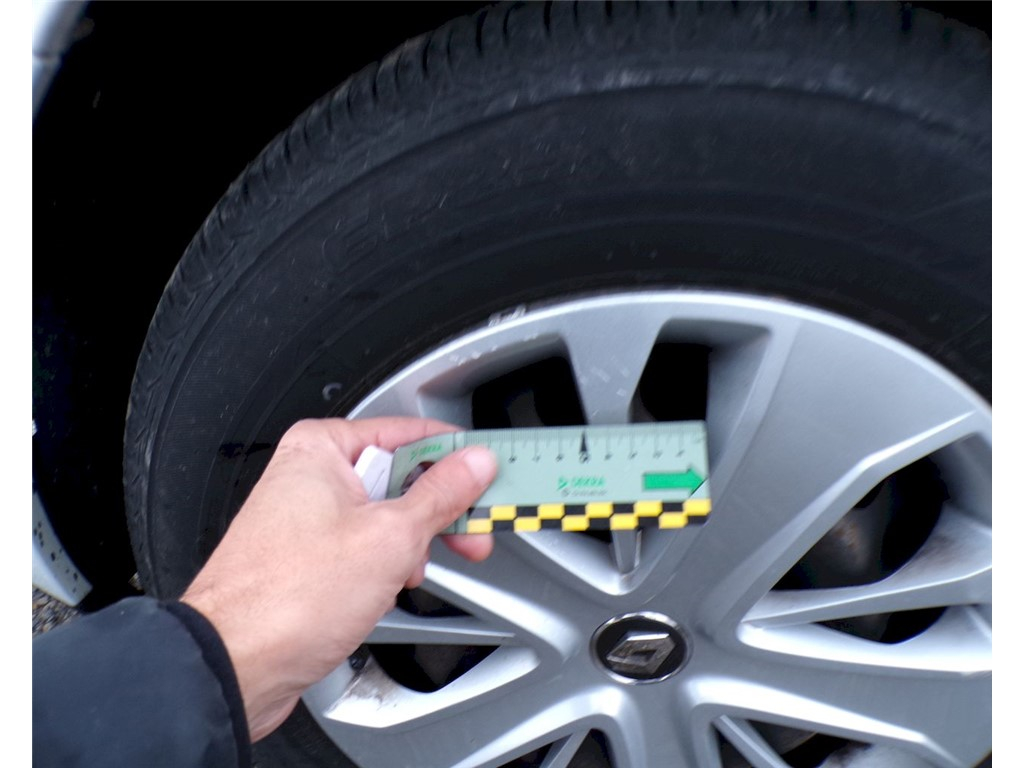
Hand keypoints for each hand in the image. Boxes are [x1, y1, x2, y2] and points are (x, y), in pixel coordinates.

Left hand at [180, 417, 497, 741]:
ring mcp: (307, 518)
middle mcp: (310, 475)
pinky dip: (385, 565)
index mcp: (323, 448)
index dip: (457, 456)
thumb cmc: (285, 598)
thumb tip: (475, 464)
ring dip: (411, 544)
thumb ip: (442, 495)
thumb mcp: (390, 537)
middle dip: (439, 511)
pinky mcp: (308, 558)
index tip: (492, 475)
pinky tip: (389, 588)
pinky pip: (364, 546)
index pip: (411, 434)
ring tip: (415, 570)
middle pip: (400, 476)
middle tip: (474, 531)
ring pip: (385, 515)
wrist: (234, 665)